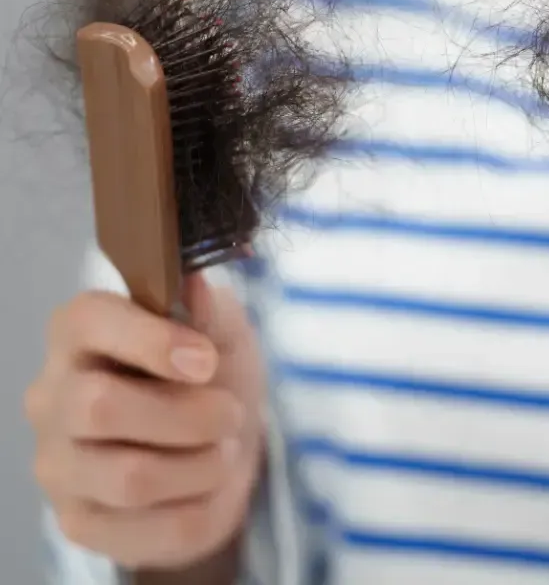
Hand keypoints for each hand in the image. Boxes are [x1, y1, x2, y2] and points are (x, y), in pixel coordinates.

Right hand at [25, 274, 263, 570]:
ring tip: (225, 446)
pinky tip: (210, 482)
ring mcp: (59, 465)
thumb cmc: (212, 371)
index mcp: (79, 332)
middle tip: (229, 412)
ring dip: (203, 463)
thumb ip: (209, 310)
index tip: (207, 360)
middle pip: (99, 408)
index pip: (90, 322)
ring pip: (130, 477)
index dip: (152, 341)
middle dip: (187, 414)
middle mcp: (53, 397)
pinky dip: (204, 505)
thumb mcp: (223, 329)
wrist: (222, 439)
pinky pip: (151, 529)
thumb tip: (194, 285)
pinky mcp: (80, 523)